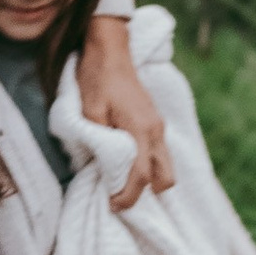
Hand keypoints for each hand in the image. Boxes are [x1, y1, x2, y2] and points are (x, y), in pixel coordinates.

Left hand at [78, 15, 172, 211]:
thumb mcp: (89, 110)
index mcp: (141, 130)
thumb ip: (97, 141)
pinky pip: (159, 154)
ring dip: (147, 180)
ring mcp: (158, 126)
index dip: (127, 197)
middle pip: (166, 178)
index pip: (141, 177)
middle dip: (145, 193)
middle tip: (117, 195)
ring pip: (165, 167)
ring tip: (119, 181)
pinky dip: (148, 166)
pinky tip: (125, 163)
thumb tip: (100, 168)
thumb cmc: (96, 78)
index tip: (111, 205)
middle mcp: (156, 131)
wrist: (110, 49)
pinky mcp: (154, 122)